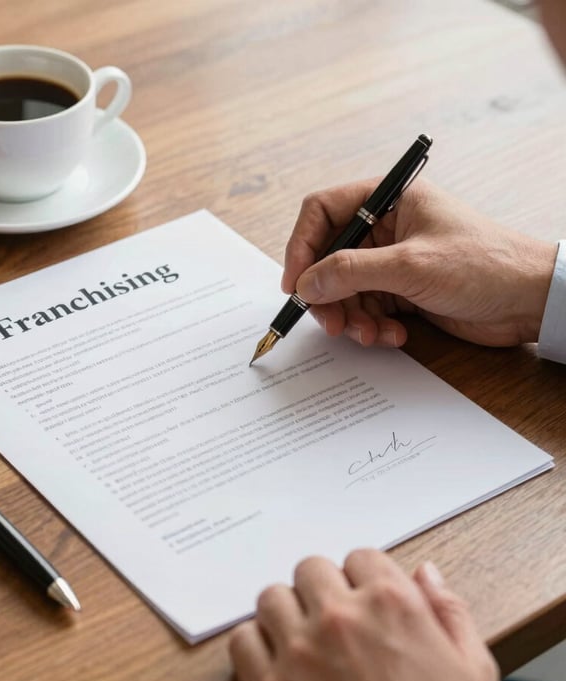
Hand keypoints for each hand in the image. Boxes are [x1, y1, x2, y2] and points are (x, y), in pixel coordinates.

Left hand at [229, 549, 498, 680]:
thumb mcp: (473, 671)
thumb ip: (449, 611)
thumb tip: (427, 572)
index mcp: (391, 603)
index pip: (360, 556)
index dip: (363, 579)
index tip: (364, 600)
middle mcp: (340, 616)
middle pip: (310, 569)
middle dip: (321, 590)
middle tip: (332, 621)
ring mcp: (300, 649)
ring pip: (272, 597)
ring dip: (285, 613)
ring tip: (301, 640)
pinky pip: (242, 639)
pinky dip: (255, 646)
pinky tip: (277, 665)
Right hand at [282, 179, 556, 347]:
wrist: (530, 301)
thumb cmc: (485, 264)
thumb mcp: (410, 266)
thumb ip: (351, 272)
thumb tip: (306, 282)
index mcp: (389, 199)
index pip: (323, 212)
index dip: (302, 246)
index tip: (295, 282)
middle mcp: (387, 227)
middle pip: (329, 258)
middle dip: (327, 293)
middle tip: (329, 321)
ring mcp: (393, 261)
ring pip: (345, 289)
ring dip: (351, 317)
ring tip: (369, 334)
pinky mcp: (402, 291)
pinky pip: (367, 309)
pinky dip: (372, 326)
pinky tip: (393, 336)